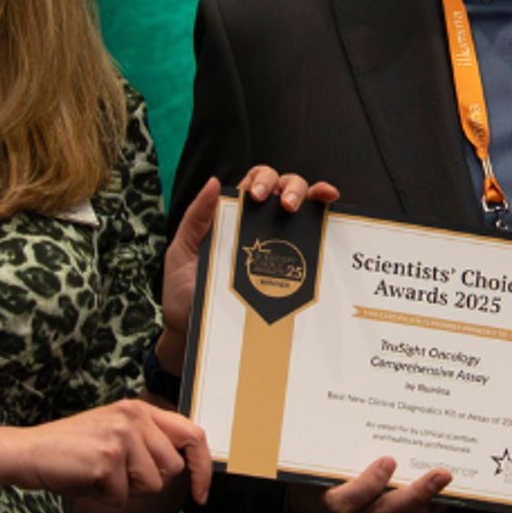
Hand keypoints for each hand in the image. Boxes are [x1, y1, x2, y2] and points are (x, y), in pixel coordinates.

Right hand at [9, 398, 212, 507]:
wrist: (27, 452)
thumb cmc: (71, 449)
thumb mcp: (115, 432)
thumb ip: (148, 441)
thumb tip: (183, 467)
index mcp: (140, 410)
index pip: (193, 435)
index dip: (203, 467)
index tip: (201, 494)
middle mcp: (134, 418)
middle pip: (172, 469)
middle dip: (147, 483)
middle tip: (117, 476)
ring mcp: (121, 437)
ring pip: (151, 486)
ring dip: (125, 491)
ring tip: (99, 475)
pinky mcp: (107, 460)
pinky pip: (122, 497)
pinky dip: (104, 499)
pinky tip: (85, 481)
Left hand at [157, 168, 341, 373]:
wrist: (193, 333)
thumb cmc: (184, 293)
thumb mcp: (182, 251)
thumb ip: (196, 217)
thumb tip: (213, 182)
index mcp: (233, 217)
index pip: (257, 184)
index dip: (264, 178)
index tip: (257, 197)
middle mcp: (259, 228)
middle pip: (285, 189)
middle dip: (292, 187)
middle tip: (286, 206)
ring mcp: (277, 249)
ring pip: (304, 209)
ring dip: (310, 197)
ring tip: (300, 210)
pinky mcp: (289, 273)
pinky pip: (313, 245)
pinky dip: (326, 225)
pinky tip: (329, 221)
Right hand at [289, 456, 449, 512]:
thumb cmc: (316, 481)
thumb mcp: (318, 465)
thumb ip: (342, 453)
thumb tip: (379, 423)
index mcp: (323, 506)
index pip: (345, 501)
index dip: (369, 484)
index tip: (389, 460)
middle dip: (415, 496)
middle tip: (440, 475)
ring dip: (426, 509)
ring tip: (443, 486)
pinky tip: (438, 503)